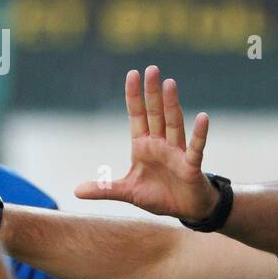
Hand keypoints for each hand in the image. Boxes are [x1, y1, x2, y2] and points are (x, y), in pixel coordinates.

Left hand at [74, 65, 216, 220]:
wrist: (185, 210)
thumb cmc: (159, 195)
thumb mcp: (126, 192)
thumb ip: (104, 189)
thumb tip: (75, 191)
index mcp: (143, 146)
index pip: (137, 115)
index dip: (134, 96)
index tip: (132, 73)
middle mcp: (160, 144)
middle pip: (155, 114)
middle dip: (152, 93)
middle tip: (151, 69)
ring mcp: (177, 153)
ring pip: (173, 124)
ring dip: (171, 105)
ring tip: (170, 83)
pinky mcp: (191, 165)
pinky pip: (195, 147)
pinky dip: (199, 134)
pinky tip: (202, 117)